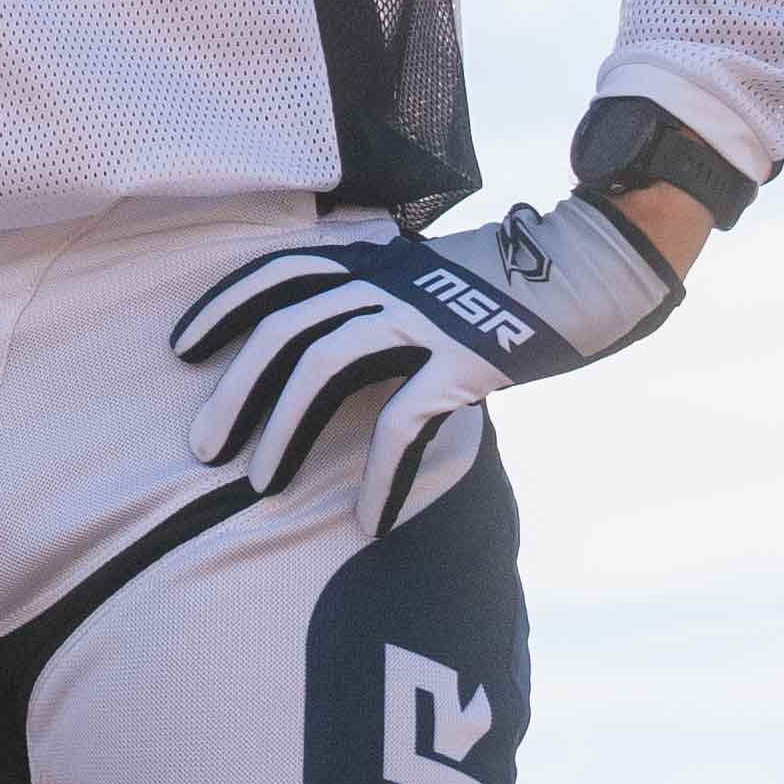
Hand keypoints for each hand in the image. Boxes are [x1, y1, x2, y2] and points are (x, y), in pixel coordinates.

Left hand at [173, 196, 680, 520]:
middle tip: (202, 448)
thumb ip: (382, 291)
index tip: (182, 348)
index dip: (223, 307)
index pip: (277, 274)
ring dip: (284, 431)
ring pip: (327, 368)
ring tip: (258, 487)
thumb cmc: (516, 279)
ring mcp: (426, 318)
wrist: (602, 259)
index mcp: (375, 260)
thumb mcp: (432, 272)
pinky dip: (380, 477)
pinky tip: (367, 524)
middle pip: (286, 329)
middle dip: (235, 390)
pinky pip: (405, 423)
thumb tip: (335, 334)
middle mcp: (388, 282)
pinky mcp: (467, 360)